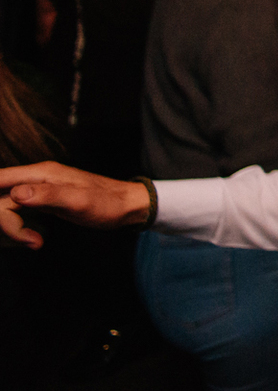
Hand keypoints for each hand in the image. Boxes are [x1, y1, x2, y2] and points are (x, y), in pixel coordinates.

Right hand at [0, 162, 149, 243]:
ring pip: (5, 208)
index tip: (6, 224)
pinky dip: (19, 229)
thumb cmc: (107, 202)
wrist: (127, 206)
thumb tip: (15, 194)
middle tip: (30, 240)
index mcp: (41, 173)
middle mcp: (36, 178)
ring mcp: (38, 190)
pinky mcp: (41, 203)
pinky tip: (35, 240)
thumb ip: (48, 195)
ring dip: (13, 229)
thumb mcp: (78, 200)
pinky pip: (17, 214)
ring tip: (36, 242)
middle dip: (5, 223)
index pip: (0, 180)